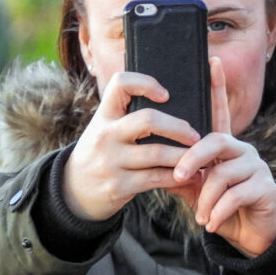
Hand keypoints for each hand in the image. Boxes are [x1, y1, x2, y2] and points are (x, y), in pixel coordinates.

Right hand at [62, 72, 201, 220]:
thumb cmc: (101, 153)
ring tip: (201, 157)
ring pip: (157, 152)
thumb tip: (171, 101)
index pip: (120, 83)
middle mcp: (105, 135)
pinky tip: (190, 176)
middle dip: (178, 127)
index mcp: (104, 115)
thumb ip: (127, 116)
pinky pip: (156, 178)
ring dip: (185, 155)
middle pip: (148, 120)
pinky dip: (178, 176)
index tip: (165, 94)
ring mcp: (111, 161)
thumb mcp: (104, 129)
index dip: (145, 83)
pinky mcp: (119, 185)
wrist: (73, 191)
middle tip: (197, 135)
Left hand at [171, 57, 275, 257]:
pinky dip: (218, 212)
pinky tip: (211, 224)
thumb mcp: (196, 190)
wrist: (251, 234)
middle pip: (215, 140)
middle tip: (178, 177)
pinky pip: (235, 195)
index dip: (217, 86)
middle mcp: (242, 150)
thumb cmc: (221, 207)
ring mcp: (256, 167)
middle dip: (192, 158)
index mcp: (224, 146)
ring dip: (206, 198)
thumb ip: (179, 174)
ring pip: (223, 173)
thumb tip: (151, 160)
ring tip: (200, 216)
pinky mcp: (266, 187)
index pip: (220, 111)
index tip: (212, 60)